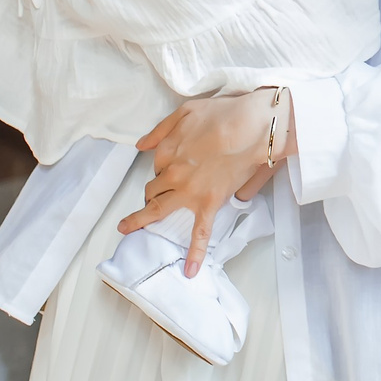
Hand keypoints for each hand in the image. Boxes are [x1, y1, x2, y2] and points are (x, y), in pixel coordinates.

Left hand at [117, 90, 288, 275]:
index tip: (174, 164)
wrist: (251, 126)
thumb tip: (142, 145)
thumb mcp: (187, 111)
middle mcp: (172, 173)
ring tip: (129, 228)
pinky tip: (190, 269)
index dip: (164, 165)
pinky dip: (195, 252)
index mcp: (167, 150)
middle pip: (152, 187)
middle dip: (151, 190)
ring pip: (158, 209)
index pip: (157, 164)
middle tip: (158, 192)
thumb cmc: (224, 114)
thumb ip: (162, 129)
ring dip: (140, 219)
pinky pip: (200, 232)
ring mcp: (189, 191)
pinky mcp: (209, 203)